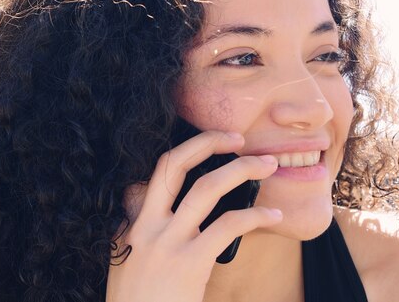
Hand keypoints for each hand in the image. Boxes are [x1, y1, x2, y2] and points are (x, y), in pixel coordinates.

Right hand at [105, 130, 281, 301]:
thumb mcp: (125, 261)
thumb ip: (138, 230)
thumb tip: (155, 206)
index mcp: (132, 222)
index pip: (156, 172)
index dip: (187, 151)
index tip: (212, 145)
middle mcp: (146, 225)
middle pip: (174, 164)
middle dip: (208, 142)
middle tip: (237, 136)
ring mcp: (168, 242)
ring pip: (206, 187)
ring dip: (241, 168)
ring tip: (267, 163)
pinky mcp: (191, 262)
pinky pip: (229, 225)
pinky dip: (256, 215)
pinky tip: (273, 214)